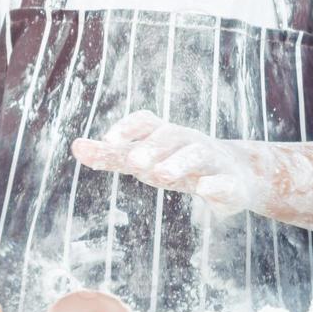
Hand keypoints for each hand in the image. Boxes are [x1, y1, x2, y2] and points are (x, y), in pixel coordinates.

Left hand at [71, 110, 265, 214]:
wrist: (237, 175)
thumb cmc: (178, 164)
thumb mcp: (145, 159)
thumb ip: (111, 155)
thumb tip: (75, 146)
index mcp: (165, 134)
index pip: (145, 121)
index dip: (128, 127)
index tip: (109, 139)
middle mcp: (188, 141)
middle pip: (170, 136)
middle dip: (151, 147)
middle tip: (133, 163)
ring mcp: (212, 161)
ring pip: (197, 154)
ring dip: (178, 163)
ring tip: (161, 175)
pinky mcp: (232, 185)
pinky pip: (226, 183)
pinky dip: (215, 185)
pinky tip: (204, 190)